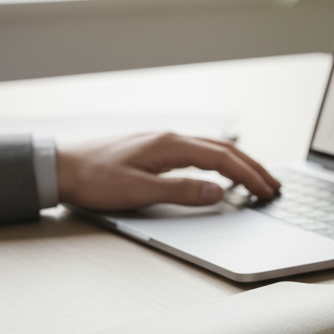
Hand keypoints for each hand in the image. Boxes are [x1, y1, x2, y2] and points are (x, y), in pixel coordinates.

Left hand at [56, 132, 279, 209]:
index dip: (249, 176)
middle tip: (274, 186)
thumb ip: (181, 192)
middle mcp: (171, 138)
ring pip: (213, 149)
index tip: (267, 191)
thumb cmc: (92, 179)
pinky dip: (219, 162)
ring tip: (256, 178)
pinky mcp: (155, 149)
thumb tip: (218, 194)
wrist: (59, 166)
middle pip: (224, 150)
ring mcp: (163, 142)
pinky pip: (199, 152)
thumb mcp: (138, 191)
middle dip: (253, 168)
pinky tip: (220, 172)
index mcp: (171, 145)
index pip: (223, 159)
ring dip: (239, 164)